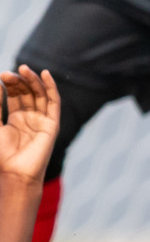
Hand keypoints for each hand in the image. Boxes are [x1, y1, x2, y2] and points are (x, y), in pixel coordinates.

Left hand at [0, 66, 60, 185]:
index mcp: (17, 118)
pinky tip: (45, 75)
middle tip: (7, 74)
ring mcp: (42, 120)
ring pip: (40, 94)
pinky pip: (53, 102)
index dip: (9, 84)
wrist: (14, 172)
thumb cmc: (1, 154)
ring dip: (33, 80)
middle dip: (19, 81)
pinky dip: (50, 88)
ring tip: (23, 69)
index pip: (15, 95)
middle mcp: (31, 117)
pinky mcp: (52, 124)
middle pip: (28, 92)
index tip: (0, 77)